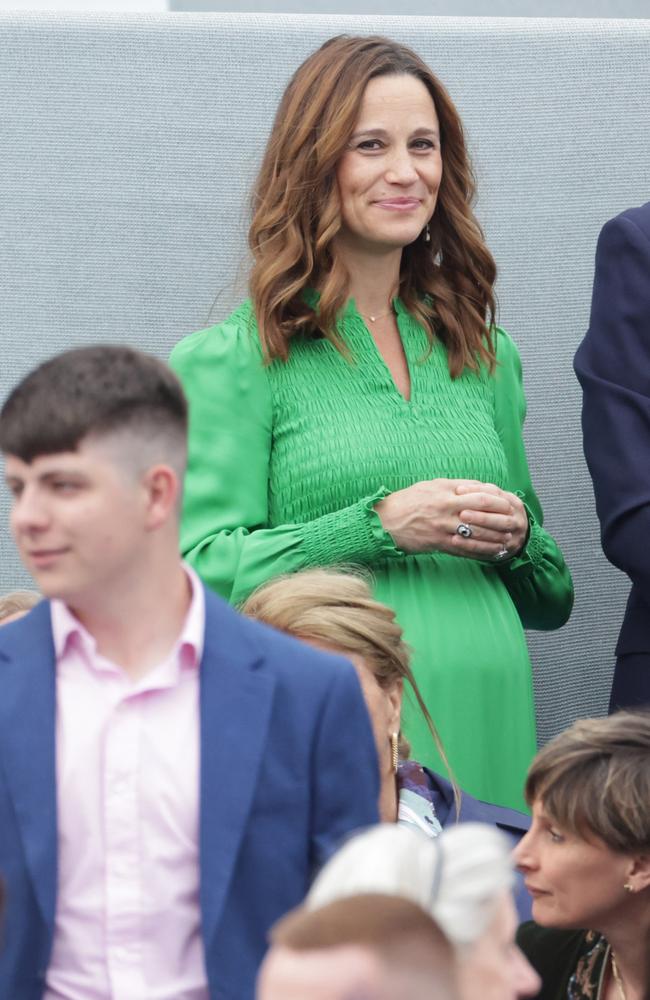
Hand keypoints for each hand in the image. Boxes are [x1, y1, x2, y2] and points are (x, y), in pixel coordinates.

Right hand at [374, 479, 524, 559]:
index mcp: (445, 492)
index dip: (497, 499)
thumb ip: (453, 486)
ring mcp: (443, 527)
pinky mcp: (439, 543)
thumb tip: (475, 487)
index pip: (479, 493)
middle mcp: (446, 508)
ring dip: (495, 537)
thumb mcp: (430, 486)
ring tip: (509, 540)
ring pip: (476, 532)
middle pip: (482, 512)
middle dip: (501, 518)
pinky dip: (481, 551)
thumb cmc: (407, 501)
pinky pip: (465, 549)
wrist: (384, 522)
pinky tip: (492, 553)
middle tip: (515, 522)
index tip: (508, 502)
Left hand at [454, 481, 528, 558]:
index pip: (496, 495)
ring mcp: (512, 538)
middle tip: (462, 514)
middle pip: (500, 518)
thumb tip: (459, 488)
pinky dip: (471, 545)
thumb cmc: (496, 511)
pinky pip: (487, 550)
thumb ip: (481, 492)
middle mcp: (516, 521)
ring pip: (497, 535)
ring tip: (456, 529)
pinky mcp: (502, 551)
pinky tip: (455, 540)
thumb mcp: (494, 498)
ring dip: (476, 531)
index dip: (476, 491)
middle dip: (481, 516)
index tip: (458, 491)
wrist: (513, 535)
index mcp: (513, 503)